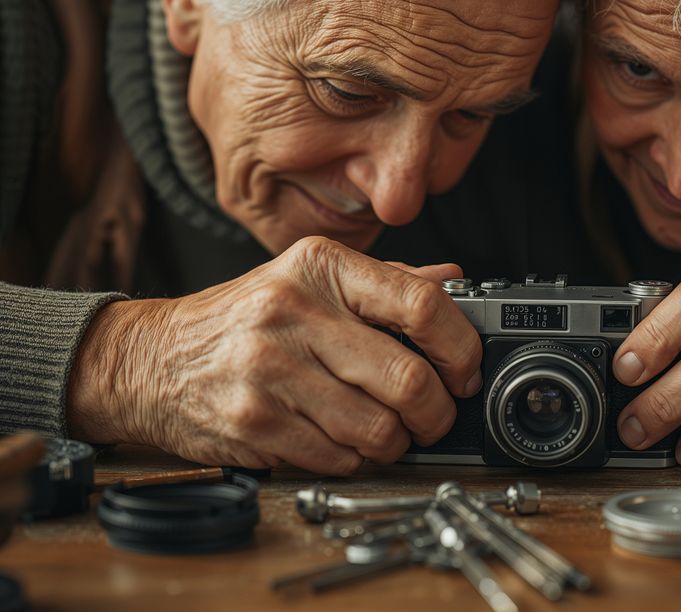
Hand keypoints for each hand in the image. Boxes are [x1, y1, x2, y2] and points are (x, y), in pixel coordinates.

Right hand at [67, 237, 481, 473]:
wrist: (150, 359)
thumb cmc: (241, 319)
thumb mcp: (309, 278)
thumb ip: (384, 281)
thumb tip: (453, 282)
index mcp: (320, 267)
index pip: (422, 303)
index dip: (461, 347)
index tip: (465, 370)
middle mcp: (295, 312)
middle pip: (409, 380)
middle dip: (436, 413)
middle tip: (434, 416)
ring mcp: (272, 370)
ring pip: (379, 431)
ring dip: (396, 443)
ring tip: (384, 430)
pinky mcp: (256, 422)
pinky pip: (339, 459)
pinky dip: (353, 460)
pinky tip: (339, 440)